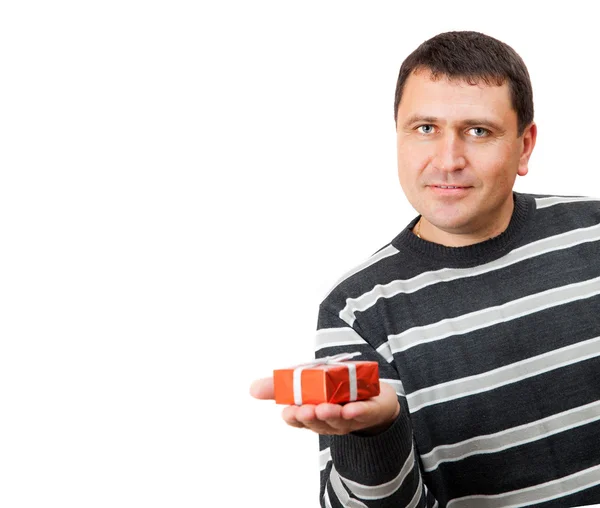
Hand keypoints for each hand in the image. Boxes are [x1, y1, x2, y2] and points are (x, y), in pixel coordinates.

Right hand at [250, 377, 399, 435]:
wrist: (372, 395)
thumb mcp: (305, 384)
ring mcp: (350, 419)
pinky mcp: (370, 411)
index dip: (294, 417)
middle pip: (318, 422)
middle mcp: (329, 421)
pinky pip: (364, 414)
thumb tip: (252, 389)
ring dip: (332, 415)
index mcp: (312, 416)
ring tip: (325, 408)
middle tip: (305, 410)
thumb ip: (280, 387)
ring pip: (339, 420)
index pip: (299, 421)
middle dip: (311, 417)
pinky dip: (358, 413)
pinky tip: (352, 409)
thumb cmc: (332, 391)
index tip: (289, 411)